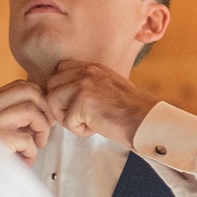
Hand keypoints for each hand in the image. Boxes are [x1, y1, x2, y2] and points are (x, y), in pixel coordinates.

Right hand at [0, 79, 54, 164]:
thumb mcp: (0, 127)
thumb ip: (16, 113)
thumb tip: (44, 104)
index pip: (20, 85)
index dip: (40, 98)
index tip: (45, 114)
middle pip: (28, 91)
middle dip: (46, 109)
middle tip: (48, 125)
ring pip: (31, 111)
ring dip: (42, 130)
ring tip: (37, 143)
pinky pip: (28, 139)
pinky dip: (33, 152)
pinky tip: (26, 158)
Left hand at [43, 60, 157, 147]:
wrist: (145, 120)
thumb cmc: (130, 110)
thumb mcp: (108, 86)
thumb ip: (87, 84)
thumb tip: (66, 95)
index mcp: (92, 67)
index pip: (59, 71)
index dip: (62, 90)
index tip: (74, 104)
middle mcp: (86, 71)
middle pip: (51, 86)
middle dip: (60, 105)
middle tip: (79, 117)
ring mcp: (84, 84)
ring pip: (53, 101)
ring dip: (67, 117)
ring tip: (87, 122)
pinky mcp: (83, 101)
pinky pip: (66, 120)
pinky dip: (79, 130)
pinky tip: (95, 128)